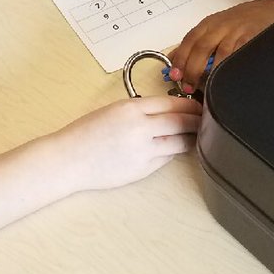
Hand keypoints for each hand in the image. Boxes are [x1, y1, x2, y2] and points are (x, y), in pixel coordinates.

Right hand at [57, 96, 201, 191]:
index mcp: (131, 108)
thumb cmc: (86, 133)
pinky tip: (175, 148)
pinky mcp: (143, 170)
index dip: (189, 104)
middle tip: (204, 119)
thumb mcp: (113, 110)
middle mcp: (141, 128)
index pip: (172, 103)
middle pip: (181, 122)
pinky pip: (166, 158)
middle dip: (196, 120)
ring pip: (179, 143)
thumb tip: (168, 111)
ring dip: (190, 138)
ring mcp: (143, 151)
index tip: (197, 105)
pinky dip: (172, 152)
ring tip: (196, 134)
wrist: (69, 159)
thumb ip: (140, 109)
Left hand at [169, 0, 273, 87]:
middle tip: (187, 86)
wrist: (272, 9)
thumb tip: (174, 57)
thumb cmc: (243, 20)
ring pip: (219, 54)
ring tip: (204, 88)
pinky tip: (225, 78)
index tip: (175, 74)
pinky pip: (238, 55)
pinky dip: (230, 68)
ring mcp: (237, 32)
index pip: (189, 40)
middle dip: (192, 69)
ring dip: (210, 73)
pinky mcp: (252, 38)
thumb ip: (198, 41)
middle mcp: (221, 25)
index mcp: (209, 23)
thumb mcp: (217, 25)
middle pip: (201, 48)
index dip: (180, 58)